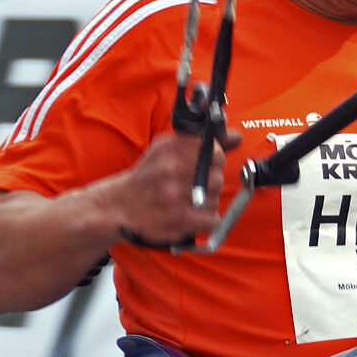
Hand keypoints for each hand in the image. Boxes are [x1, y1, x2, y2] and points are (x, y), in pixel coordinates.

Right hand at [101, 129, 226, 246]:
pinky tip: (191, 215)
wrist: (119, 205)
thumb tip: (237, 136)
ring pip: (215, 199)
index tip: (205, 165)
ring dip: (207, 203)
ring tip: (188, 202)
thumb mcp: (166, 150)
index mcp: (168, 149)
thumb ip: (200, 142)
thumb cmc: (148, 177)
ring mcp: (173, 196)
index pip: (214, 151)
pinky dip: (205, 219)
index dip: (214, 160)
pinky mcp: (177, 219)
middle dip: (210, 184)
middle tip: (194, 187)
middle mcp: (170, 170)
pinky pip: (212, 219)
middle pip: (217, 177)